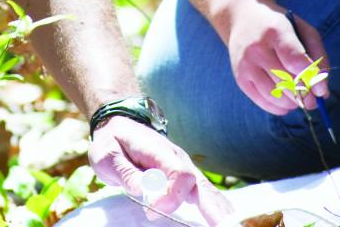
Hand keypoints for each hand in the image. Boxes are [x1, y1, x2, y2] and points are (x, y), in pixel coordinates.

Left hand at [89, 117, 233, 225]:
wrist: (120, 124)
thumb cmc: (113, 141)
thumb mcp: (108, 155)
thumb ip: (127, 173)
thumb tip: (144, 193)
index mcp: (160, 152)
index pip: (178, 174)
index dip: (171, 196)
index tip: (151, 211)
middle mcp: (179, 160)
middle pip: (202, 184)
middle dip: (214, 208)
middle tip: (224, 226)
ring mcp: (185, 168)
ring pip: (208, 191)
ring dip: (220, 210)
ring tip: (230, 226)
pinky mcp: (185, 179)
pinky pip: (204, 194)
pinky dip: (215, 207)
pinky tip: (224, 221)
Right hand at [223, 3, 328, 113]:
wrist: (241, 18)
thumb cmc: (278, 25)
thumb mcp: (302, 28)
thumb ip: (317, 54)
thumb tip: (322, 90)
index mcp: (275, 32)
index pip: (295, 61)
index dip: (312, 79)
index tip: (321, 90)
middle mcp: (257, 49)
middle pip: (286, 82)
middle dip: (305, 96)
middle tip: (314, 100)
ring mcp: (246, 65)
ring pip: (275, 96)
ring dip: (293, 103)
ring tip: (300, 99)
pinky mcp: (240, 78)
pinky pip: (263, 102)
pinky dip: (279, 108)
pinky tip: (287, 102)